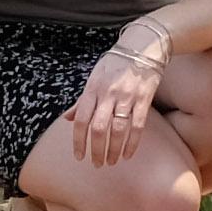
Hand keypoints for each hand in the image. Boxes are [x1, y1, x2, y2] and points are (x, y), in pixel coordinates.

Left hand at [68, 35, 165, 165]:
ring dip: (113, 150)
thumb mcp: (93, 77)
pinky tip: (128, 154)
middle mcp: (108, 94)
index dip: (78, 141)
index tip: (79, 155)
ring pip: (118, 130)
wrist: (143, 47)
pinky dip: (132, 143)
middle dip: (96, 150)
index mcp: (92, 89)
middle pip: (99, 129)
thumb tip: (67, 118)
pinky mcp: (144, 99)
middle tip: (96, 164)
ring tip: (111, 162)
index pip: (81, 120)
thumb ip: (81, 100)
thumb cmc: (115, 64)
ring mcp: (127, 97)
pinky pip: (137, 126)